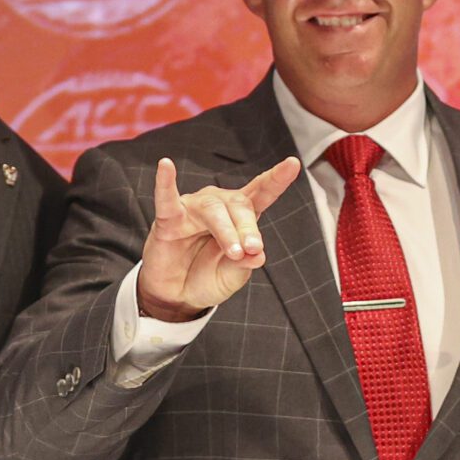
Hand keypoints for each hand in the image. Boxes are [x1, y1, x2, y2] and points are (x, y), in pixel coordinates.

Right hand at [136, 154, 303, 320]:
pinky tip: (166, 166)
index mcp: (241, 216)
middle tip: (252, 249)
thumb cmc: (208, 278)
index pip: (262, 193)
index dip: (277, 178)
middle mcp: (219, 206)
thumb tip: (258, 255)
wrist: (177, 295)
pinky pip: (167, 198)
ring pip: (213, 209)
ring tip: (233, 252)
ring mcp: (193, 209)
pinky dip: (166, 182)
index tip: (293, 164)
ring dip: (226, 230)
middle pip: (239, 204)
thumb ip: (244, 265)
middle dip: (248, 228)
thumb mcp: (232, 276)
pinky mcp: (168, 219)